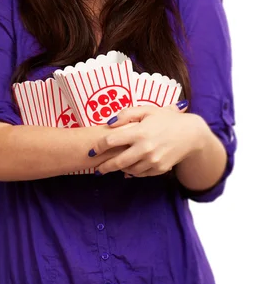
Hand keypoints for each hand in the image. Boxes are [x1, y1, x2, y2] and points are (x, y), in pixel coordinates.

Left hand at [89, 102, 203, 177]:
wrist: (191, 134)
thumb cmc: (167, 119)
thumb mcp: (147, 110)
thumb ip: (126, 114)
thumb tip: (109, 123)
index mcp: (139, 132)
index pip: (111, 141)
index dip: (98, 146)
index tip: (92, 150)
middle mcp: (145, 149)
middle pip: (117, 162)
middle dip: (104, 167)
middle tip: (96, 169)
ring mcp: (152, 161)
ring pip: (129, 170)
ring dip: (119, 169)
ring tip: (113, 167)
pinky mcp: (159, 169)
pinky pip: (141, 173)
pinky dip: (133, 172)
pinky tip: (128, 169)